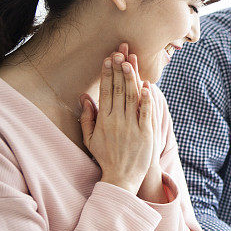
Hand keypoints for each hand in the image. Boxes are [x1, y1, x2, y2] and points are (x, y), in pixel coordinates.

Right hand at [80, 51, 153, 194]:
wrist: (122, 177)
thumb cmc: (105, 157)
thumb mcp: (90, 138)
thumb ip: (87, 117)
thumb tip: (84, 97)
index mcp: (103, 121)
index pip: (105, 92)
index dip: (107, 75)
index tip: (108, 59)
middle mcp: (116, 122)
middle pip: (118, 90)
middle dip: (119, 70)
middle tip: (119, 52)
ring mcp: (132, 127)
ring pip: (132, 98)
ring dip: (131, 78)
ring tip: (131, 61)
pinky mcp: (146, 134)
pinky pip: (146, 112)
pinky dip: (147, 99)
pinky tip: (146, 85)